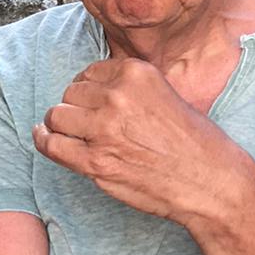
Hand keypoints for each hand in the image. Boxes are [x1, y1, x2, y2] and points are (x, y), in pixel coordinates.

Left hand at [32, 58, 244, 222]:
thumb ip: (133, 89)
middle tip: (87, 123)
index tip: (92, 102)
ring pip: (57, 116)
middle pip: (70, 93)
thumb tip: (97, 92)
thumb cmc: (197, 143)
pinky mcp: (96, 162)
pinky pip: (52, 145)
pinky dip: (44, 141)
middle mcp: (117, 96)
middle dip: (75, 107)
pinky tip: (46, 138)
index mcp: (136, 73)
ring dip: (61, 125)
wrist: (211, 182)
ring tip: (72, 134)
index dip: (88, 89)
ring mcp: (104, 129)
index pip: (90, 73)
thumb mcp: (168, 94)